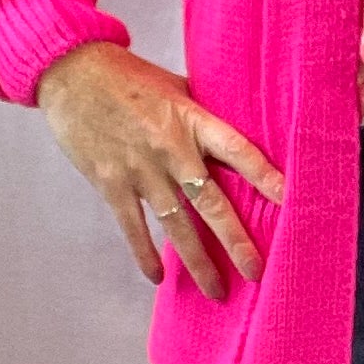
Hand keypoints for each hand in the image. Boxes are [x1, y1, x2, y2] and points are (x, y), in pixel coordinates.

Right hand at [36, 42, 283, 299]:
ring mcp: (139, 169)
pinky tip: (158, 277)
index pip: (239, 151)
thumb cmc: (127, 77)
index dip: (266, 177)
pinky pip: (133, 227)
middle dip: (235, 241)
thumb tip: (235, 135)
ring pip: (176, 224)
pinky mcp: (111, 182)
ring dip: (197, 261)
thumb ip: (202, 115)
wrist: (72, 72)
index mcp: (192, 120)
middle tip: (256, 272)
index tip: (291, 201)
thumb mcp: (175, 88)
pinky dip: (145, 254)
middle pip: (211, 202)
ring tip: (217, 291)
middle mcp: (170, 148)